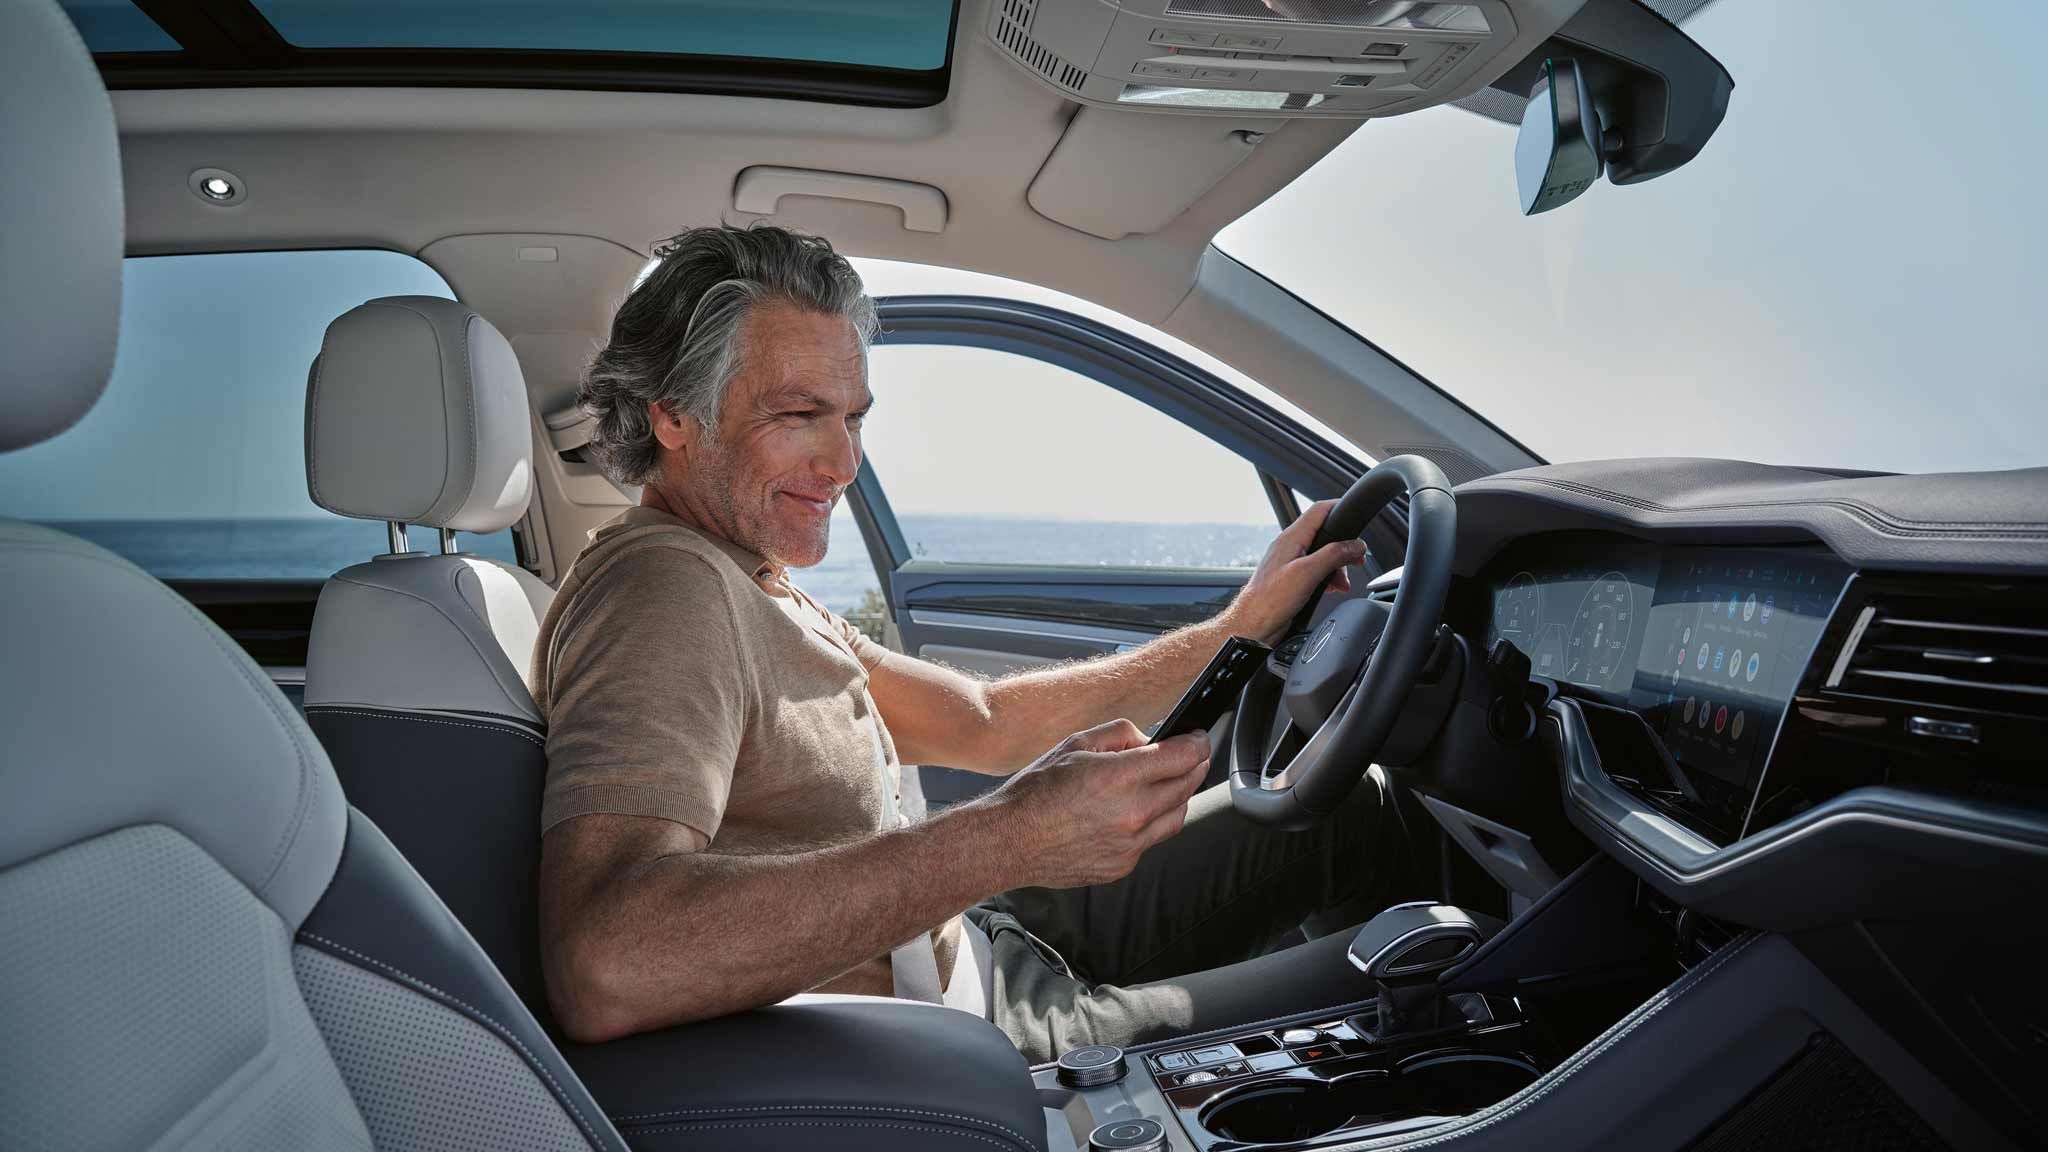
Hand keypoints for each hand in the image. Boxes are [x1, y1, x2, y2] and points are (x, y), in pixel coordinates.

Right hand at [988, 719, 1210, 889]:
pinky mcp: (1123, 865)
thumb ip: (1121, 734)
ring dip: (1180, 795)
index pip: (1183, 756)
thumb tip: (1150, 739)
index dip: (1198, 742)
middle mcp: (1132, 813)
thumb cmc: (1035, 792)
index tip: (1199, 738)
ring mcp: (1130, 844)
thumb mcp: (1075, 743)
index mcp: (1120, 777)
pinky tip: (1134, 812)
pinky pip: (1153, 840)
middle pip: (1188, 785)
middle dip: (1196, 765)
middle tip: (1193, 755)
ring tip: (1168, 782)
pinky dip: (1152, 822)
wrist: (1010, 840)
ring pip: (1178, 815)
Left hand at [1225, 500, 1367, 644]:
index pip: (1319, 510)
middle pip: (1325, 535)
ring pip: (1322, 555)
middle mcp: (1290, 547)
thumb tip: (1355, 545)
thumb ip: (1333, 555)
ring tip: (1343, 582)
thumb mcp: (1307, 573)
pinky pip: (1315, 570)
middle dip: (1344, 547)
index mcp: (1291, 538)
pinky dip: (1328, 577)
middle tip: (1357, 559)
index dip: (1339, 508)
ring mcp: (1290, 563)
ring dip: (1337, 566)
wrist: (1253, 625)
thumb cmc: (1270, 600)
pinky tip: (1332, 588)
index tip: (1356, 516)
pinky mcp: (1291, 579)